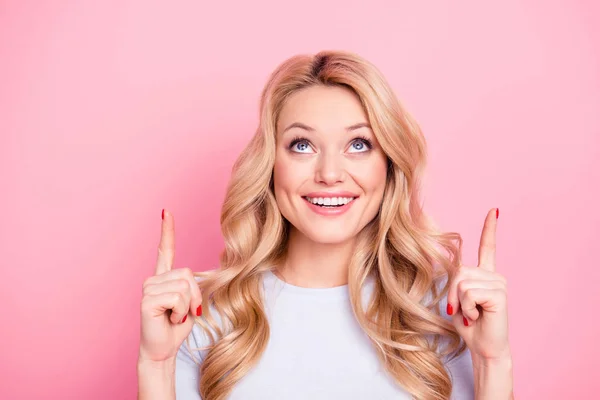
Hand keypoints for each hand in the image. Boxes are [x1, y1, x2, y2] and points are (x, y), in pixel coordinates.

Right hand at [138, 209, 202, 363]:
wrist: (163, 350)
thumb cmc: (177, 327)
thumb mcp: (191, 302)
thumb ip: (192, 286)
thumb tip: (190, 278)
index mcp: (164, 278)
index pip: (165, 250)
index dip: (167, 231)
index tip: (166, 211)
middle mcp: (154, 279)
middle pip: (188, 274)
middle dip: (194, 296)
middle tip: (184, 312)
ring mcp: (148, 288)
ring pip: (184, 286)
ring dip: (188, 306)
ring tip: (175, 316)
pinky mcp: (147, 300)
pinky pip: (177, 298)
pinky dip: (181, 312)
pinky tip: (170, 319)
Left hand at [446, 208, 510, 361]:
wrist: (484, 349)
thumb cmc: (469, 326)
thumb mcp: (457, 299)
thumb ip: (455, 281)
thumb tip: (450, 266)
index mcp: (485, 275)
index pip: (488, 247)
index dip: (490, 228)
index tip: (494, 210)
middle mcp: (494, 275)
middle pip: (458, 270)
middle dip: (452, 292)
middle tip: (462, 310)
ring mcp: (499, 283)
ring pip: (462, 282)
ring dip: (460, 303)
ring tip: (472, 314)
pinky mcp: (499, 293)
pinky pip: (469, 292)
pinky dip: (467, 308)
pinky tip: (477, 316)